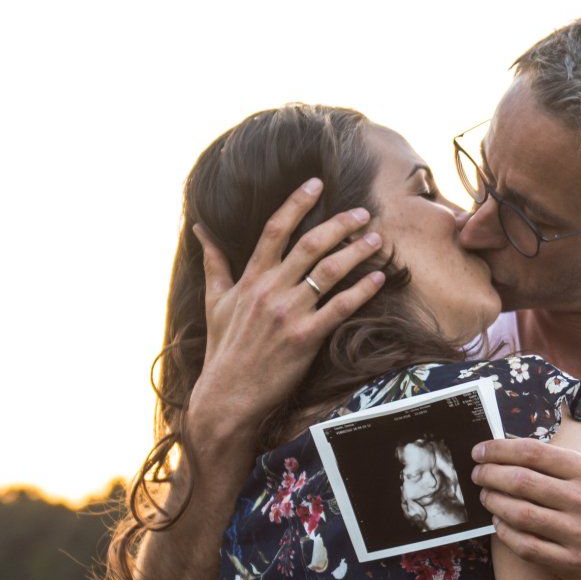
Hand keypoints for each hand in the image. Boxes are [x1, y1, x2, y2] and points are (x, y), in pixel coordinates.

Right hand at [186, 178, 385, 450]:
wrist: (226, 396)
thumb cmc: (223, 348)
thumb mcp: (214, 301)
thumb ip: (214, 262)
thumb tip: (200, 228)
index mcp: (250, 278)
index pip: (274, 229)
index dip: (297, 202)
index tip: (317, 183)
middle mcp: (269, 290)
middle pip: (309, 244)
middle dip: (339, 224)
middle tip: (363, 212)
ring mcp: (288, 313)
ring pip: (327, 271)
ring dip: (356, 252)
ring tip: (377, 239)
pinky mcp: (305, 338)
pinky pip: (340, 307)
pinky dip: (362, 290)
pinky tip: (379, 278)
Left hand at [471, 438, 580, 579]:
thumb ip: (558, 463)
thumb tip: (508, 447)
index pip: (533, 453)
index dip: (499, 450)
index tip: (479, 452)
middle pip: (521, 481)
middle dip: (490, 475)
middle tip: (477, 475)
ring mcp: (579, 533)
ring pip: (519, 513)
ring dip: (494, 503)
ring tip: (486, 497)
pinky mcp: (573, 563)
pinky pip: (526, 546)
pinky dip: (505, 533)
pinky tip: (499, 524)